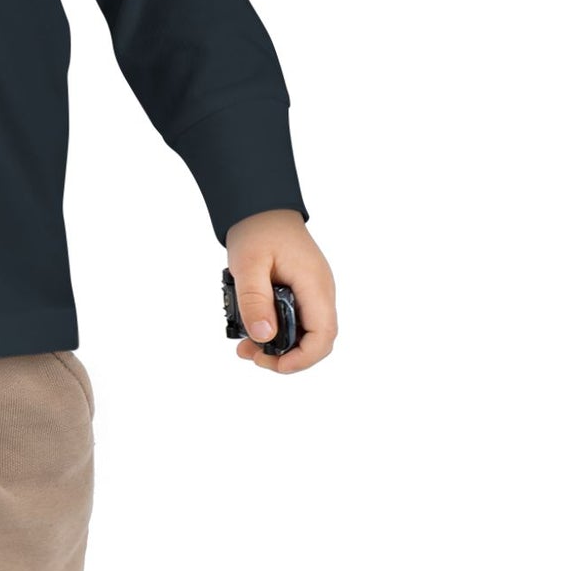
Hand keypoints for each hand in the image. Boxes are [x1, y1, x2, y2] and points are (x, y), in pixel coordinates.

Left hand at [223, 209, 336, 373]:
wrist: (260, 205)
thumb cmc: (257, 228)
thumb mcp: (248, 264)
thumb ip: (254, 299)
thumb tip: (264, 336)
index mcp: (314, 284)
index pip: (323, 334)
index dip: (303, 358)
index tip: (276, 365)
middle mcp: (320, 290)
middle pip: (316, 339)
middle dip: (287, 356)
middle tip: (252, 356)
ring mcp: (313, 290)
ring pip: (305, 331)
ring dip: (279, 344)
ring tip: (246, 346)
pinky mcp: (302, 289)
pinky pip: (297, 317)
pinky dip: (277, 328)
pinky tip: (254, 330)